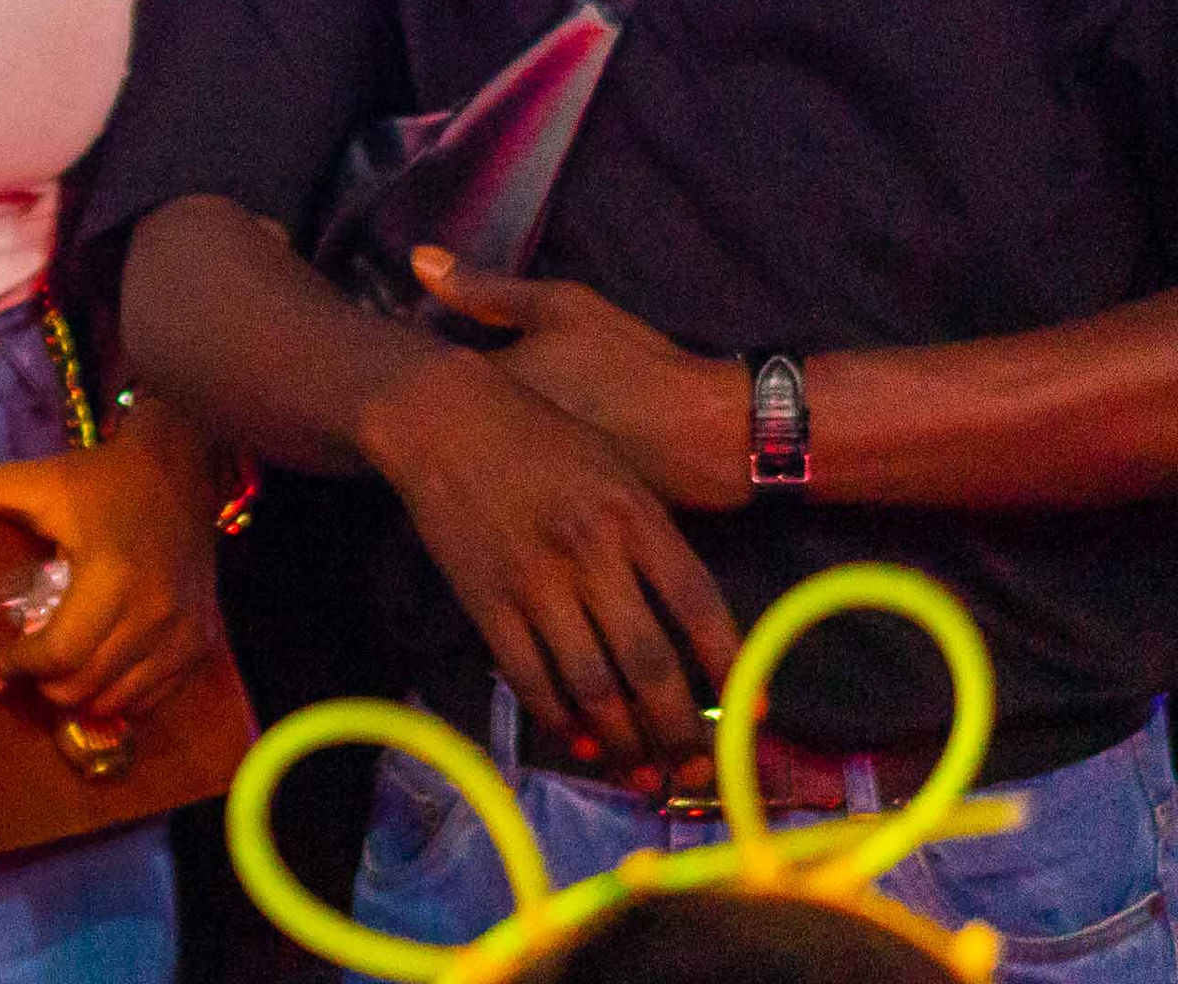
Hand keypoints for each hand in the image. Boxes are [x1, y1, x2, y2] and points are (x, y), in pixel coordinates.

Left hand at [0, 425, 222, 727]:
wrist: (178, 469)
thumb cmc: (98, 479)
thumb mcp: (32, 479)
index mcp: (111, 575)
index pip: (61, 654)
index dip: (18, 671)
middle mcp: (154, 612)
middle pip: (86, 685)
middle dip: (43, 687)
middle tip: (19, 673)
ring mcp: (184, 632)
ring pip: (120, 701)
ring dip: (80, 698)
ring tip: (52, 677)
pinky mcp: (202, 642)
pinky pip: (155, 698)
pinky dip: (121, 700)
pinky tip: (95, 680)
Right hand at [359, 345, 742, 783]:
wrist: (442, 417)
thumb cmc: (541, 439)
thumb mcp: (616, 471)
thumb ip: (652, 538)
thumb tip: (687, 623)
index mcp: (633, 516)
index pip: (699, 606)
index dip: (731, 668)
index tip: (750, 717)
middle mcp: (590, 553)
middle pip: (649, 663)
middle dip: (680, 731)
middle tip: (696, 774)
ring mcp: (534, 581)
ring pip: (591, 683)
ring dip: (623, 741)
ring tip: (643, 775)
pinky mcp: (485, 599)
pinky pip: (529, 675)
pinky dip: (558, 716)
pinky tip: (579, 737)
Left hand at [414, 249, 749, 512]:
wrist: (716, 433)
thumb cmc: (636, 364)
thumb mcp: (563, 308)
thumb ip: (485, 289)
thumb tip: (417, 258)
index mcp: (488, 394)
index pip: (415, 389)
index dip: (403, 382)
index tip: (396, 373)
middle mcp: (493, 452)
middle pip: (431, 438)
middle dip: (423, 426)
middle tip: (410, 409)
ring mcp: (521, 492)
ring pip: (464, 475)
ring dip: (456, 460)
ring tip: (446, 442)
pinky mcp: (550, 521)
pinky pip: (503, 501)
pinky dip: (495, 487)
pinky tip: (490, 477)